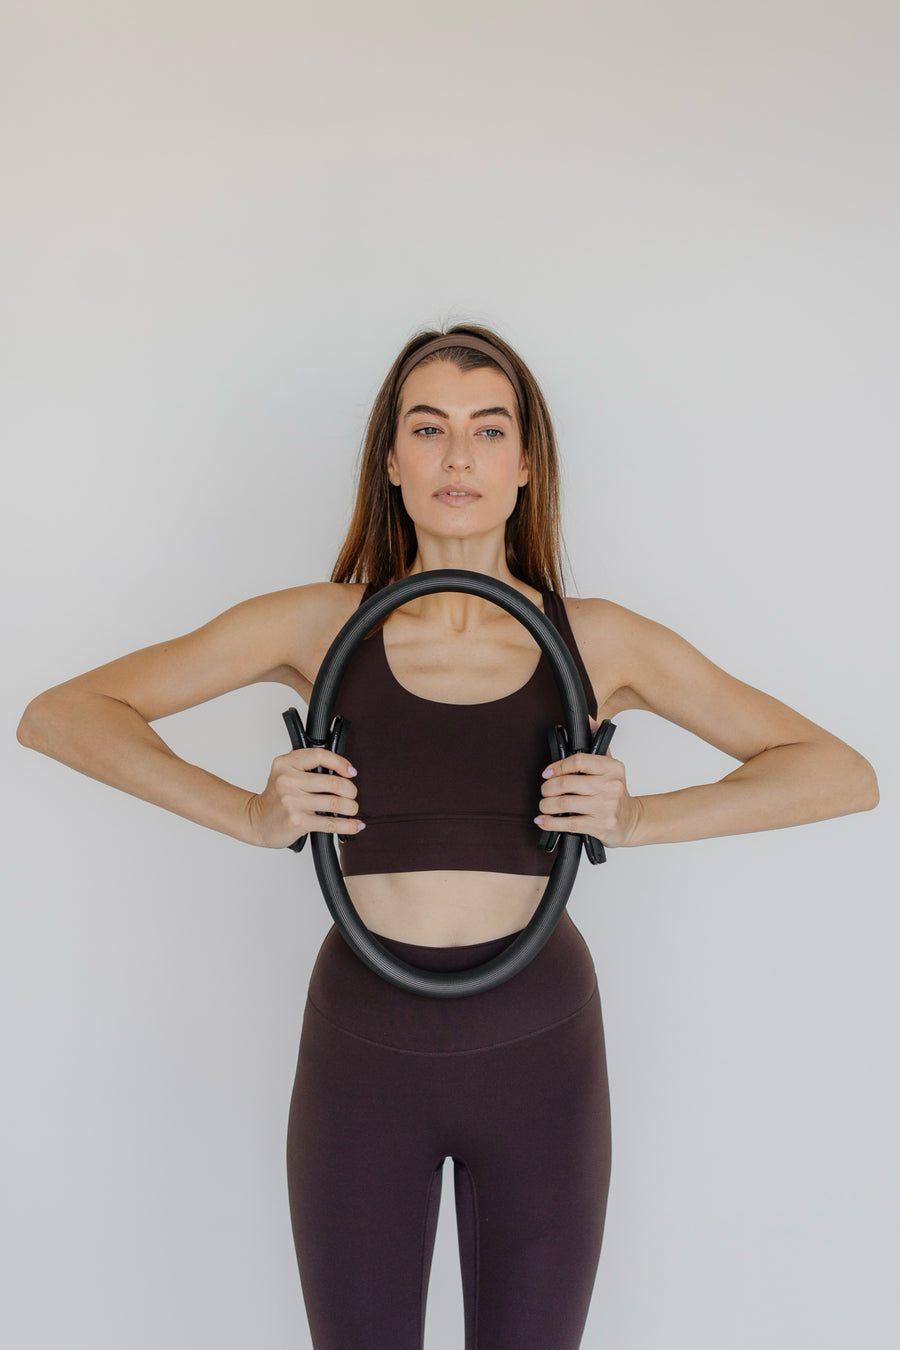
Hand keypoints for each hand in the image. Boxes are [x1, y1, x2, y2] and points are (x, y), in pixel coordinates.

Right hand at [246, 746, 364, 847]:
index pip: (319, 756)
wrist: (256, 821)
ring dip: (351, 807)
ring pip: (335, 803)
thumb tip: (339, 767)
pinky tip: (355, 825)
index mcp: (285, 764)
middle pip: (332, 782)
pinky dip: (348, 825)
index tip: (350, 771)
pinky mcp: (298, 821)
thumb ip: (304, 765)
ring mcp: (292, 802)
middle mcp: (287, 781)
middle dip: (350, 790)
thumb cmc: (274, 798)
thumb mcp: (283, 773)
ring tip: (352, 808)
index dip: (340, 763)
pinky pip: (330, 823)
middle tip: (352, 794)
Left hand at [534, 717, 640, 847]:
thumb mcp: (610, 766)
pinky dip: (551, 823)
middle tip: (545, 790)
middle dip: (548, 788)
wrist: (630, 820)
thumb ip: (597, 744)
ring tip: (544, 805)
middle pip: (567, 783)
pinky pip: (568, 824)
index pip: (579, 760)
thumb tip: (589, 720)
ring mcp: (605, 807)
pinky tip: (543, 820)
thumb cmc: (615, 792)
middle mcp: (611, 786)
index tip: (547, 772)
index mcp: (612, 768)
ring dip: (547, 805)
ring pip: (565, 804)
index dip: (558, 766)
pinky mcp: (600, 826)